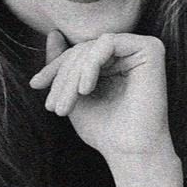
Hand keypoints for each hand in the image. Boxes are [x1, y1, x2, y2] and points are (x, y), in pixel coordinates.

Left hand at [29, 30, 175, 163]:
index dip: (54, 69)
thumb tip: (52, 33)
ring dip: (72, 77)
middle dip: (62, 78)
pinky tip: (85, 90)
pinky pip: (108, 42)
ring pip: (91, 48)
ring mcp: (141, 49)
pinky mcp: (150, 49)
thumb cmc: (104, 130)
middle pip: (82, 50)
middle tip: (54, 107)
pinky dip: (90, 65)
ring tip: (66, 106)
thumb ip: (64, 64)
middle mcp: (129, 52)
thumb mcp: (73, 95)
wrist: (129, 152)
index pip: (76, 54)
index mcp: (114, 62)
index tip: (36, 85)